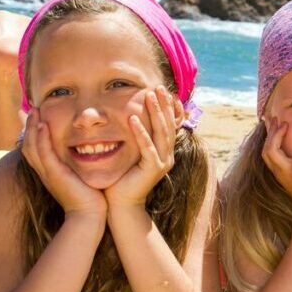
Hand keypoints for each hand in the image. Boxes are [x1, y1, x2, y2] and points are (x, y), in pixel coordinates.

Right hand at [21, 108, 106, 216]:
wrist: (89, 216)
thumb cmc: (90, 199)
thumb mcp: (81, 179)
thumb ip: (79, 167)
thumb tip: (89, 154)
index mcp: (50, 173)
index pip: (35, 150)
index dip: (33, 134)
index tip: (37, 118)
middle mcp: (45, 172)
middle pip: (28, 145)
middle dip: (29, 127)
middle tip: (32, 110)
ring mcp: (48, 173)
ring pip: (33, 146)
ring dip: (33, 127)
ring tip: (36, 111)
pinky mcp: (55, 174)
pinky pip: (44, 153)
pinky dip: (42, 138)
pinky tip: (44, 125)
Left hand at [105, 87, 181, 207]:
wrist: (121, 205)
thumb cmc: (121, 179)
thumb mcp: (130, 153)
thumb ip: (135, 137)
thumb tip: (129, 116)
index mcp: (164, 151)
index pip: (169, 124)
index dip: (167, 107)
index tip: (162, 90)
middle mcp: (167, 155)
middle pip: (169, 124)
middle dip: (163, 104)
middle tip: (158, 86)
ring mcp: (162, 163)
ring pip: (161, 133)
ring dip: (155, 112)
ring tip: (148, 96)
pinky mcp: (153, 170)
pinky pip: (148, 147)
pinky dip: (141, 132)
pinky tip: (133, 118)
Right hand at [261, 116, 291, 208]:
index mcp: (280, 173)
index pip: (267, 153)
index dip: (269, 138)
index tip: (274, 125)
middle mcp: (280, 172)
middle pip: (265, 149)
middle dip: (270, 132)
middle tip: (277, 120)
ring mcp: (287, 171)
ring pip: (271, 149)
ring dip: (277, 135)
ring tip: (285, 125)